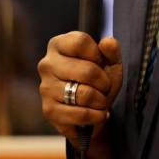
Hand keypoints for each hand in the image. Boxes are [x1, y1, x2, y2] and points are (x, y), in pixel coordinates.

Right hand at [38, 32, 122, 158]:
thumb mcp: (110, 61)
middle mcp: (47, 64)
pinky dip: (96, 117)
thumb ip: (112, 49)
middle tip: (105, 87)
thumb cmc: (98, 80)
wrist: (90, 109)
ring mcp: (46, 88)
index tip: (101, 64)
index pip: (80, 42)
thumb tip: (107, 42)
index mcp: (58, 45)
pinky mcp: (49, 111)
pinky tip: (98, 115)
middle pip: (87, 71)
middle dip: (104, 83)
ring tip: (101, 101)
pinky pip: (80, 114)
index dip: (98, 55)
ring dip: (101, 101)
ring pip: (84, 94)